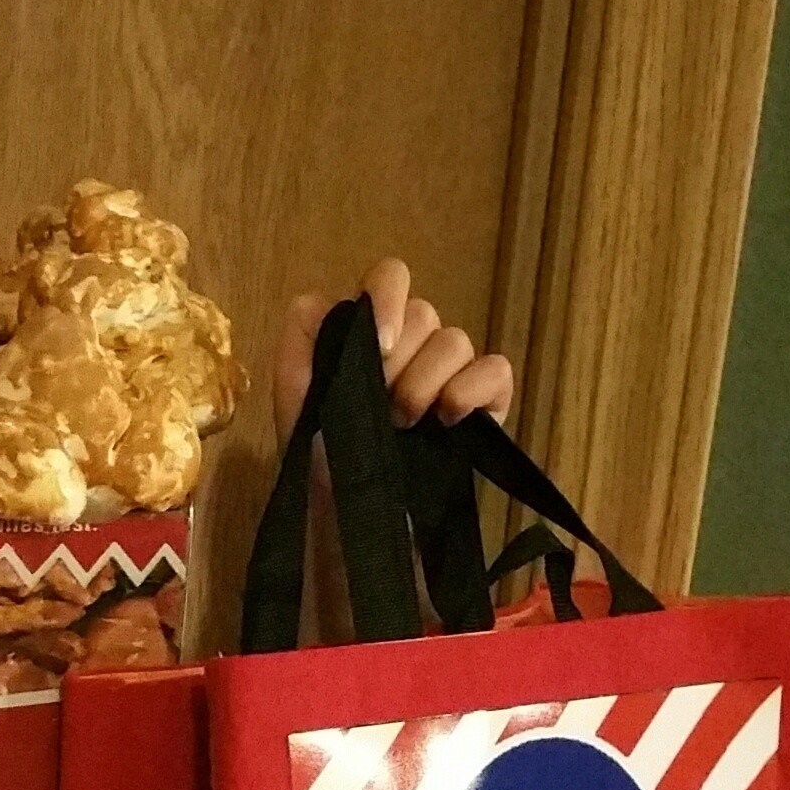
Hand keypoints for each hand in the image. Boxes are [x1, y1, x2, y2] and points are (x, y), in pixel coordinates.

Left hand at [273, 261, 514, 441]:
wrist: (350, 513)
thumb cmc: (322, 454)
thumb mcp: (295, 395)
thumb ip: (301, 339)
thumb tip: (328, 302)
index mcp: (371, 329)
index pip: (390, 276)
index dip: (388, 300)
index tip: (379, 349)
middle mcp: (413, 341)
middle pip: (424, 313)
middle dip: (398, 365)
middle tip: (379, 409)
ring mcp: (450, 370)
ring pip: (454, 341)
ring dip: (425, 384)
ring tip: (403, 425)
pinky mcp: (484, 400)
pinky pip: (494, 370)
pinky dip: (473, 390)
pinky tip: (449, 419)